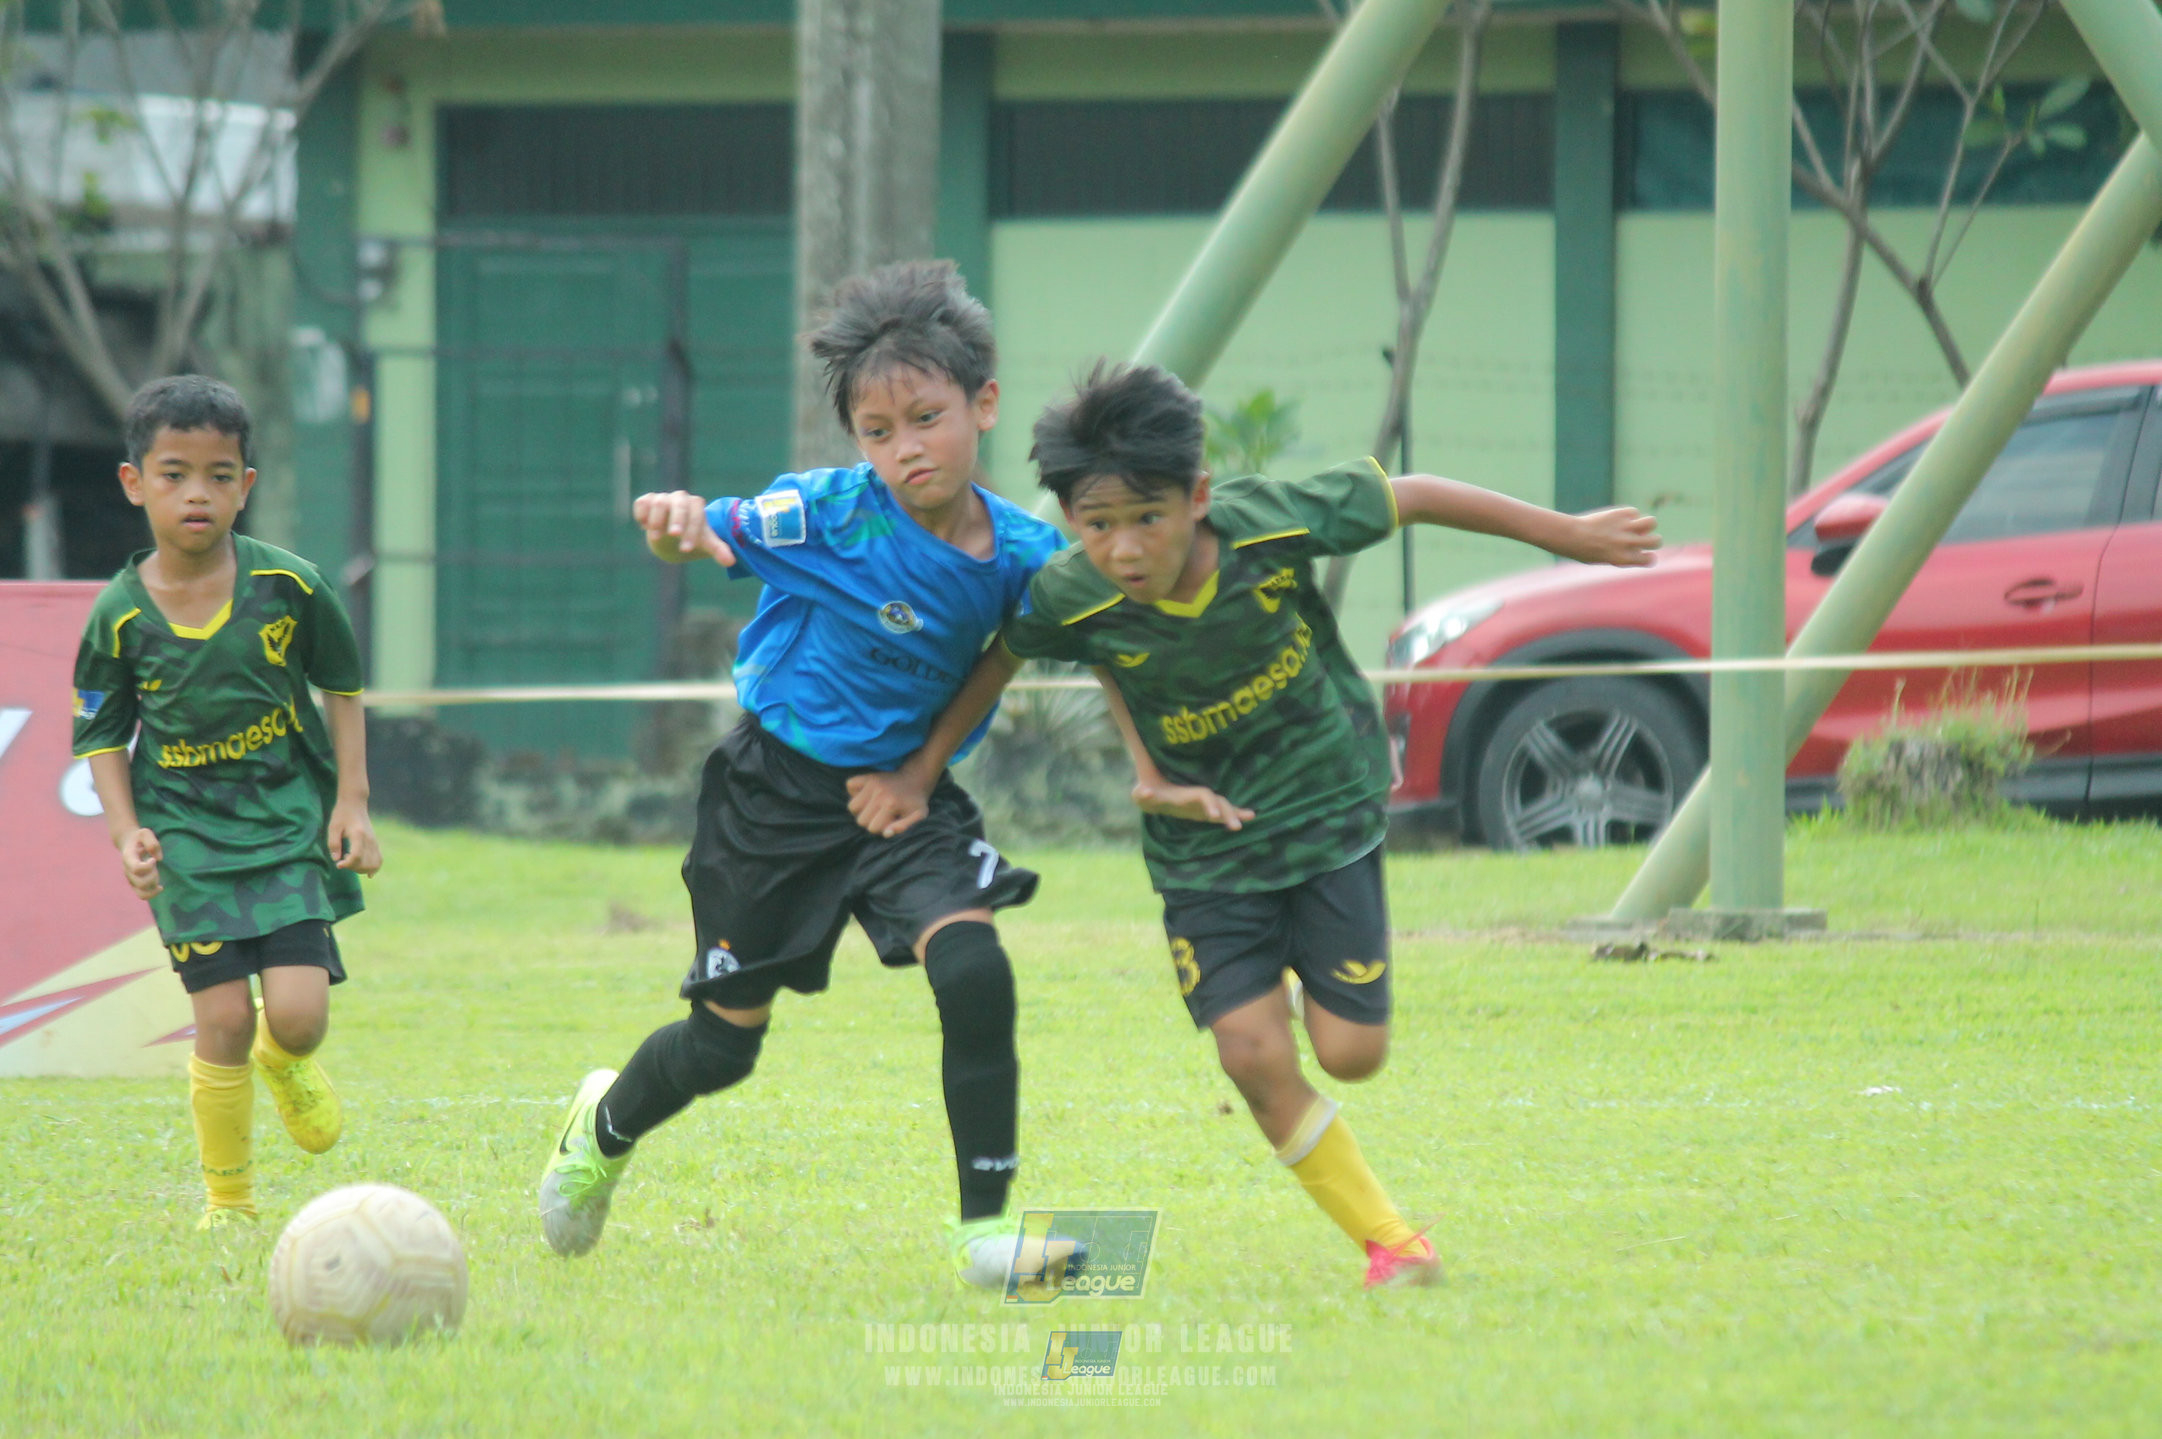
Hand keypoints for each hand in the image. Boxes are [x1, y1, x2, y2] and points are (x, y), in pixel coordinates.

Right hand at [119, 828, 162, 899]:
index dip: (148, 866)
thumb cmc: (139, 839)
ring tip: (156, 874)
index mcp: (128, 859)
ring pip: (142, 892)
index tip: (154, 859)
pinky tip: (160, 887)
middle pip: (141, 883)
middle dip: (153, 876)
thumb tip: (158, 859)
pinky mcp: (135, 884)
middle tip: (155, 866)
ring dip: (153, 885)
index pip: (136, 869)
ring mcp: (131, 879)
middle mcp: (127, 871)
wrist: (128, 844)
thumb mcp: (145, 833)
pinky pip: (142, 895)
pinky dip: (152, 893)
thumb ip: (152, 843)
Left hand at [327, 801, 382, 875]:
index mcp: (359, 835)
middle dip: (353, 868)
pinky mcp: (375, 843)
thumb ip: (333, 843)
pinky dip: (374, 868)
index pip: (357, 856)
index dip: (348, 864)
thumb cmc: (342, 814)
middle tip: (342, 861)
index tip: (338, 865)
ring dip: (362, 869)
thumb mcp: (333, 827)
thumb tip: (336, 859)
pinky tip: (367, 873)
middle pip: (366, 863)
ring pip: (375, 864)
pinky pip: (379, 859)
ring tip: (351, 862)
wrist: (355, 804)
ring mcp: (374, 842)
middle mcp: (369, 839)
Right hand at [633, 491, 734, 566]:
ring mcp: (662, 499)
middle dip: (677, 520)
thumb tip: (730, 562)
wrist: (673, 533)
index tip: (686, 549)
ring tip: (656, 537)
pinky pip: (642, 502)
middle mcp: (680, 498)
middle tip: (673, 535)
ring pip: (659, 502)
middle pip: (679, 504)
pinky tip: (644, 526)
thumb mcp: (705, 543)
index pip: (696, 515)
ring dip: (657, 520)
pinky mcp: (646, 501)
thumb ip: (718, 549)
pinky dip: (642, 513)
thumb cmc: (692, 535)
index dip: (692, 531)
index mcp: (696, 505)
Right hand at [847, 766, 934, 837]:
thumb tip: (887, 833)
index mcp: (891, 804)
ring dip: (860, 810)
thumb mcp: (918, 816)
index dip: (881, 828)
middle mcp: (879, 793)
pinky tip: (867, 795)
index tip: (890, 821)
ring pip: (852, 806)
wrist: (916, 779)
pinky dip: (854, 791)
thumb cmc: (916, 801)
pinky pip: (850, 785)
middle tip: (882, 814)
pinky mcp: (867, 776)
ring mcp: (872, 783)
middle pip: (861, 820)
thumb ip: (904, 827)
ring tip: (873, 807)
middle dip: (871, 821)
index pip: (872, 828)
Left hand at [1132, 776, 1255, 830]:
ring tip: (1249, 819)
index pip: (1202, 796)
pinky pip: (1223, 813)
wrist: (1152, 791)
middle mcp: (1197, 797)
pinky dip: (1236, 813)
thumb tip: (1145, 792)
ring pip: (1223, 807)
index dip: (1209, 804)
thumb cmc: (1146, 793)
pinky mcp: (1205, 811)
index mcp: (1185, 793)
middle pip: (1217, 802)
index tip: (1214, 816)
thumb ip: (1143, 794)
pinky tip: (1250, 816)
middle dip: (1227, 812)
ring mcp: (1203, 804)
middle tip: (1236, 826)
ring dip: (1234, 813)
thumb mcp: (1141, 794)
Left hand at [1560, 507, 1660, 567]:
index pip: (1650, 559)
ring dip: (1647, 525)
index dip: (1648, 557)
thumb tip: (1640, 547)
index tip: (1641, 554)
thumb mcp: (1606, 559)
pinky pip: (1634, 512)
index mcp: (1625, 558)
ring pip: (1651, 522)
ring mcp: (1625, 528)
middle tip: (1642, 538)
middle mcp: (1628, 543)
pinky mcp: (1620, 514)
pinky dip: (1629, 515)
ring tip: (1636, 526)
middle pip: (1657, 541)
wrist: (1571, 535)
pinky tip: (1618, 518)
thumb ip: (1624, 555)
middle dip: (1653, 540)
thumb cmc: (1585, 550)